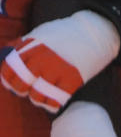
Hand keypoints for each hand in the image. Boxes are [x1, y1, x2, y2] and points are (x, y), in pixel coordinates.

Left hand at [0, 11, 120, 111]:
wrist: (95, 32)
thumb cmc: (66, 33)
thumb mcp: (39, 33)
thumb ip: (22, 45)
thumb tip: (4, 56)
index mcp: (30, 47)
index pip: (8, 69)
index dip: (7, 79)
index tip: (12, 83)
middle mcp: (41, 59)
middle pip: (21, 85)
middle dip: (21, 90)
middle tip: (28, 90)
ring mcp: (57, 70)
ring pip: (37, 96)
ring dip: (38, 99)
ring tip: (42, 96)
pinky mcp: (73, 80)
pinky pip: (56, 100)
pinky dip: (53, 104)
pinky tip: (54, 101)